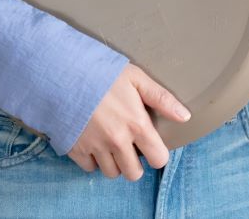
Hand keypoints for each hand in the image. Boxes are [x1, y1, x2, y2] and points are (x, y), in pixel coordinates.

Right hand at [67, 65, 189, 180]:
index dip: (158, 155)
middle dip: (136, 164)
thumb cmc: (102, 75)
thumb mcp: (136, 79)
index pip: (158, 159)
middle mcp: (117, 141)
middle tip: (131, 148)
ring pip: (111, 173)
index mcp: (136, 124)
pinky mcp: (75, 149)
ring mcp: (95, 147)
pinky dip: (93, 160)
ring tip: (113, 146)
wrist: (63, 75)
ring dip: (114, 163)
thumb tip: (185, 116)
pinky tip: (95, 144)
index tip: (153, 147)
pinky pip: (89, 168)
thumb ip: (162, 99)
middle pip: (134, 174)